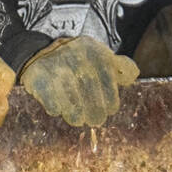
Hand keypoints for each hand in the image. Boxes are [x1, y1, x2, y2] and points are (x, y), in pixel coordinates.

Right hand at [20, 35, 138, 127]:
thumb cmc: (78, 61)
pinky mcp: (38, 75)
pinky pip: (49, 96)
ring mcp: (55, 65)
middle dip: (94, 107)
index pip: (105, 75)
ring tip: (79, 120)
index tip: (110, 109)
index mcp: (92, 51)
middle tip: (96, 120)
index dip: (109, 96)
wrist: (41, 52)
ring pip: (69, 93)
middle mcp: (74, 56)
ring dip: (75, 111)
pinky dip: (55, 106)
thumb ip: (119, 67)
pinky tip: (58, 111)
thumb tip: (133, 76)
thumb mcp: (100, 57)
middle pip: (88, 86)